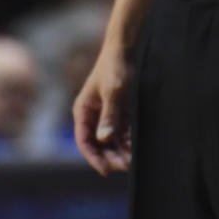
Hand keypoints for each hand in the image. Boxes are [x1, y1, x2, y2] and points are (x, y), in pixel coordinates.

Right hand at [72, 45, 133, 175]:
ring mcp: (105, 113)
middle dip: (110, 156)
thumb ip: (110, 114)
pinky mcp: (118, 109)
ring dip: (119, 150)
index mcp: (83, 111)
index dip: (94, 157)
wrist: (126, 48)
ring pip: (110, 139)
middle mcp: (92, 115)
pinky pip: (120, 130)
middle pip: (98, 143)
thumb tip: (104, 139)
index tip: (105, 170)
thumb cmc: (115, 67)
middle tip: (125, 165)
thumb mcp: (113, 91)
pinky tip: (135, 147)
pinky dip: (126, 139)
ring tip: (131, 161)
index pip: (84, 141)